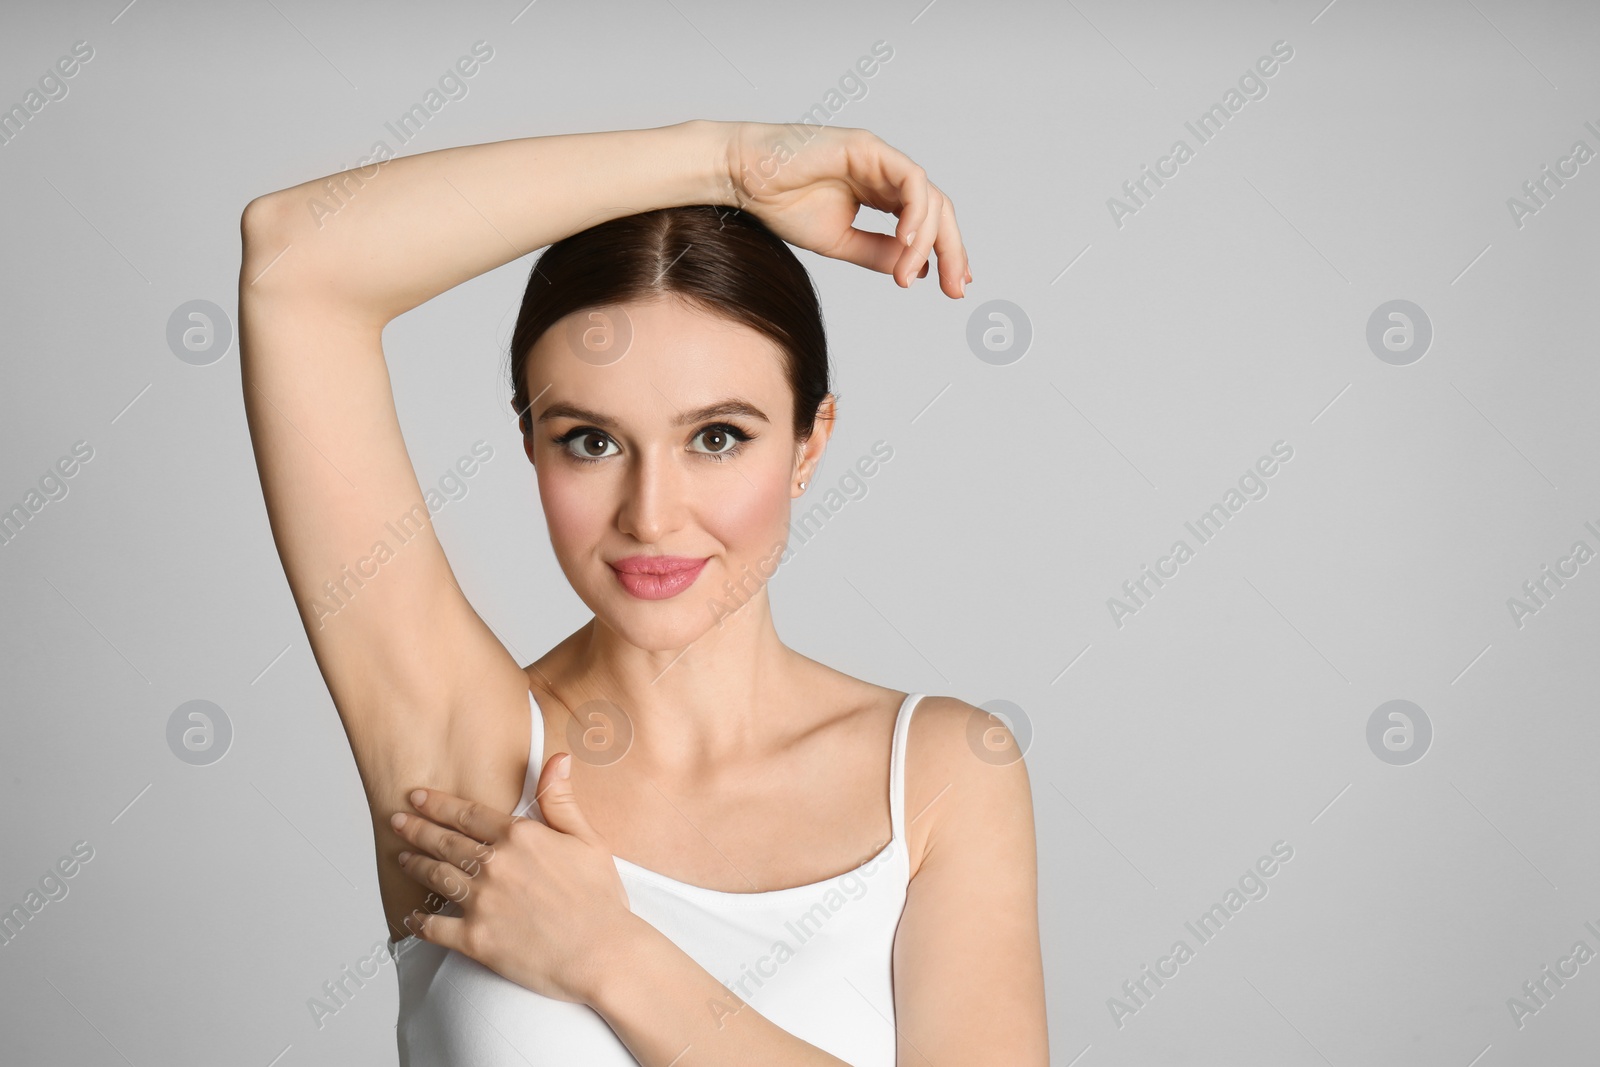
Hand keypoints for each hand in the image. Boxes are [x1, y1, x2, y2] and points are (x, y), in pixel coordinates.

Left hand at [391, 752, 636, 1004]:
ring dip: (414, 865)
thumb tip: (557, 759)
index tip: (418, 797)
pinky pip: (435, 927)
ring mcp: (482, 902)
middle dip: (416, 828)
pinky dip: (418, 921)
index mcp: (521, 837)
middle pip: (444, 841)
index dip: (439, 804)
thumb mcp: (588, 840)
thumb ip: (562, 800)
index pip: (468, 814)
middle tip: (397, 820)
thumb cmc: (600, 899)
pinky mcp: (475, 939)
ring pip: (436, 877)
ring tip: (401, 857)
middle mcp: (495, 865)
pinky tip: (411, 916)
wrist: (603, 954)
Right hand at [719, 121, 970, 297]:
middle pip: (938, 210)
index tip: (954, 285)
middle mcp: (887, 175)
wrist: (745, 178)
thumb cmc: (782, 204)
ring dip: (928, 240)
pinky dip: (915, 211)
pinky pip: (909, 180)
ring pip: (929, 198)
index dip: (946, 253)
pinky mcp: (869, 148)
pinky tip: (907, 240)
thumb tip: (915, 271)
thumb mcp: (839, 242)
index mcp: (881, 194)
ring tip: (909, 274)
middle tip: (957, 288)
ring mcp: (880, 159)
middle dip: (952, 252)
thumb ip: (877, 253)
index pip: (927, 222)